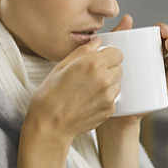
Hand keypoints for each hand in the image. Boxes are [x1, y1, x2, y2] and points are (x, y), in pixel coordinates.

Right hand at [24, 35, 122, 149]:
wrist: (49, 126)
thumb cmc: (49, 96)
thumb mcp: (61, 67)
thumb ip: (83, 50)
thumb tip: (97, 41)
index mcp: (92, 64)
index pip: (117, 52)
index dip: (108, 55)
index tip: (99, 59)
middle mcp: (104, 78)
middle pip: (119, 67)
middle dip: (108, 68)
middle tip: (90, 75)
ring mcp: (108, 96)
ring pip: (117, 83)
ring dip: (108, 83)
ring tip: (89, 89)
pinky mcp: (110, 109)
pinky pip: (114, 97)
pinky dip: (105, 97)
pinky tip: (89, 100)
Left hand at [98, 15, 167, 132]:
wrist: (109, 103)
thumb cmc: (111, 75)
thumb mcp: (112, 51)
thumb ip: (118, 34)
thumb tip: (128, 18)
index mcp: (144, 48)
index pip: (158, 35)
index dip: (163, 30)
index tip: (163, 30)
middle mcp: (154, 59)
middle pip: (167, 47)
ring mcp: (158, 73)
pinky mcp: (159, 88)